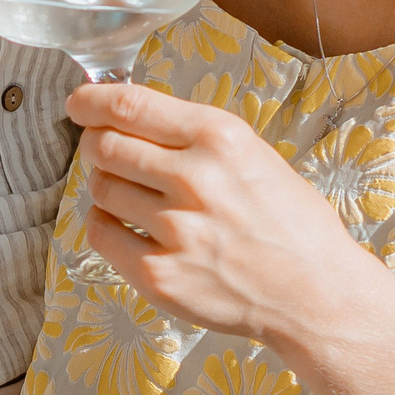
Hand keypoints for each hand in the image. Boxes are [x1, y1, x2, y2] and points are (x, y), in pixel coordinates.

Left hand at [71, 81, 391, 346]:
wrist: (316, 293)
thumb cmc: (289, 223)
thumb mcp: (253, 155)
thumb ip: (193, 136)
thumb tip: (127, 117)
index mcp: (220, 138)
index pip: (128, 105)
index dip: (91, 101)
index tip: (78, 103)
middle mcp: (194, 178)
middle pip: (104, 145)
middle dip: (96, 145)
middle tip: (106, 153)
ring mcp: (175, 229)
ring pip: (100, 188)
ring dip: (106, 186)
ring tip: (135, 197)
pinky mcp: (159, 274)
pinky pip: (100, 233)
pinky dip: (104, 223)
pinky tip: (128, 226)